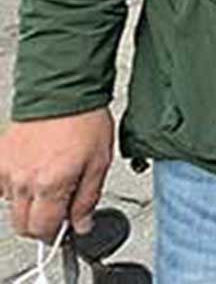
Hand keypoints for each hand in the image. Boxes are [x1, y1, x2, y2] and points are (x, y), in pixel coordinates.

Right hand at [0, 109, 113, 240]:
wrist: (64, 90)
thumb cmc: (85, 121)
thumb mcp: (100, 162)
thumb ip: (88, 198)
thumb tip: (82, 224)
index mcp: (51, 184)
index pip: (44, 229)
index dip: (57, 232)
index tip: (66, 227)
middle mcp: (24, 180)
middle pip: (23, 225)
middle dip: (42, 224)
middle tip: (59, 209)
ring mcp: (7, 170)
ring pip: (12, 207)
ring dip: (30, 204)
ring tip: (50, 181)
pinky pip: (1, 188)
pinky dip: (15, 187)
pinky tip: (33, 173)